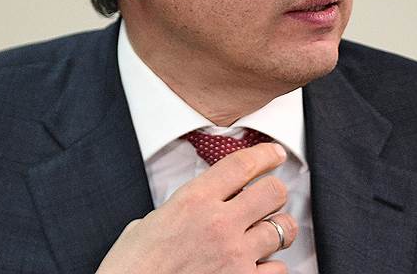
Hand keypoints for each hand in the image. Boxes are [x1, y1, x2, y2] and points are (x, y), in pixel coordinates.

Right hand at [97, 142, 297, 273]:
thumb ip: (184, 208)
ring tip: (264, 233)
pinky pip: (278, 268)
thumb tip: (199, 206)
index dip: (265, 155)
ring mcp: (235, 256)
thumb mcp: (150, 223)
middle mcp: (219, 224)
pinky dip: (271, 265)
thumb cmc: (132, 267)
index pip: (242, 164)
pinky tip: (256, 264)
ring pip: (284, 228)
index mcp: (193, 200)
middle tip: (269, 197)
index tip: (274, 154)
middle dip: (274, 192)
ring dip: (276, 229)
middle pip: (273, 191)